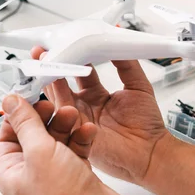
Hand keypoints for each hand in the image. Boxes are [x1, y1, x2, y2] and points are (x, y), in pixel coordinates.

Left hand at [0, 95, 135, 194]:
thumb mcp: (38, 151)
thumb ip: (25, 123)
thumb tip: (10, 102)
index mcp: (12, 172)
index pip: (8, 136)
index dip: (18, 116)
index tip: (30, 98)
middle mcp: (32, 174)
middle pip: (34, 136)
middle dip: (46, 118)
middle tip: (55, 106)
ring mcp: (55, 176)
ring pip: (57, 141)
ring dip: (65, 126)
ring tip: (74, 115)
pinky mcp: (77, 176)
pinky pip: (76, 150)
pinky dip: (81, 138)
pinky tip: (88, 130)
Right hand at [32, 47, 169, 185]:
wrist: (151, 152)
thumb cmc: (147, 126)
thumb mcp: (138, 86)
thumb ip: (127, 64)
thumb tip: (118, 42)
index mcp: (95, 95)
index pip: (77, 72)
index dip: (71, 57)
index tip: (64, 43)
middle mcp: (83, 105)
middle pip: (60, 81)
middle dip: (50, 65)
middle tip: (43, 50)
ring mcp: (76, 117)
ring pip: (56, 93)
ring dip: (49, 75)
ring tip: (45, 59)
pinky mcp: (74, 129)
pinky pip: (60, 109)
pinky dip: (54, 94)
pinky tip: (52, 79)